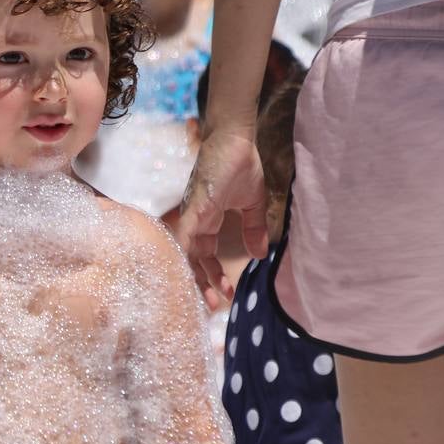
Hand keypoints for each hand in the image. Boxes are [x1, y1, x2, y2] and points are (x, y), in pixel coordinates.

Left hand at [176, 127, 267, 308]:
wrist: (235, 139)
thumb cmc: (240, 165)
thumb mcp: (251, 204)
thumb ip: (253, 228)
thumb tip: (260, 255)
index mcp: (207, 221)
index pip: (204, 255)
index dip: (213, 276)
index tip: (226, 294)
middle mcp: (195, 220)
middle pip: (192, 259)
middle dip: (203, 284)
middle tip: (215, 305)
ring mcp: (193, 213)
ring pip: (186, 252)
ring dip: (196, 276)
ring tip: (209, 297)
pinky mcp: (196, 205)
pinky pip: (185, 232)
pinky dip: (183, 250)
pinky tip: (185, 269)